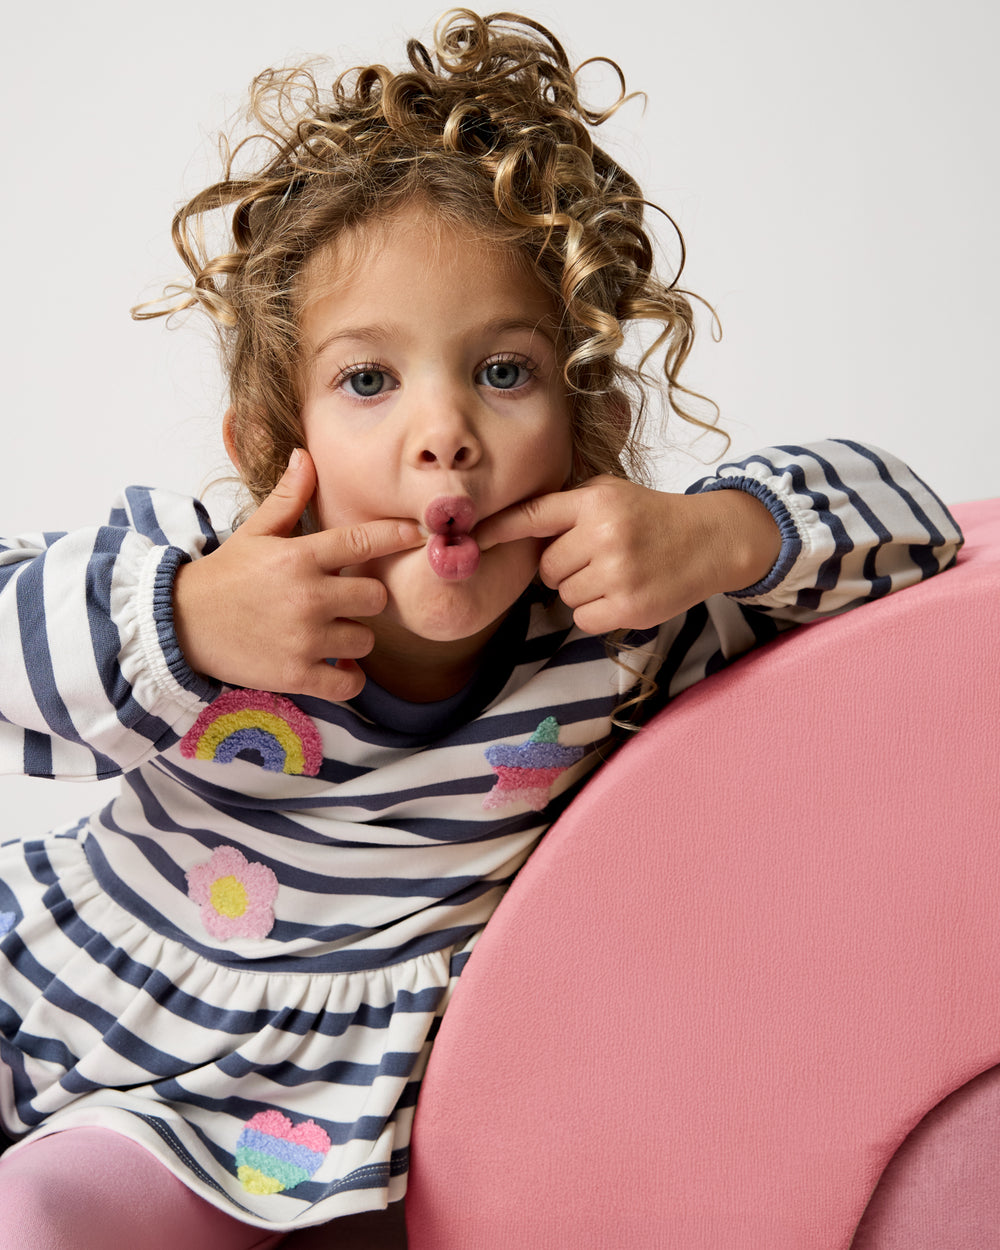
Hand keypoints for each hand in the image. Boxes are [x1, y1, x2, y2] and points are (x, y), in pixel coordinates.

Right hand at [172, 449, 422, 699]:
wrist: (180, 625)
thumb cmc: (224, 577)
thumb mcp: (254, 532)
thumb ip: (288, 498)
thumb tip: (306, 456)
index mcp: (298, 557)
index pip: (362, 541)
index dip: (397, 537)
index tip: (420, 535)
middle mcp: (307, 596)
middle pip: (375, 596)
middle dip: (365, 597)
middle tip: (343, 599)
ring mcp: (303, 638)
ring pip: (366, 639)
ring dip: (354, 637)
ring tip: (328, 632)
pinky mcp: (296, 675)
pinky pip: (349, 682)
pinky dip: (349, 679)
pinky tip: (336, 668)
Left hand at [476, 475, 781, 634]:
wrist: (710, 540)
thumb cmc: (651, 518)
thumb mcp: (610, 495)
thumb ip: (566, 508)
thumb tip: (509, 530)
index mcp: (595, 501)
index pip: (533, 515)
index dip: (497, 529)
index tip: (468, 540)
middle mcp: (604, 534)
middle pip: (547, 567)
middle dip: (564, 567)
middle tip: (597, 557)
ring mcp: (618, 572)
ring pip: (564, 594)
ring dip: (582, 590)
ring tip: (616, 573)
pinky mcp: (630, 605)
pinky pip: (583, 618)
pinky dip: (596, 612)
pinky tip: (621, 593)